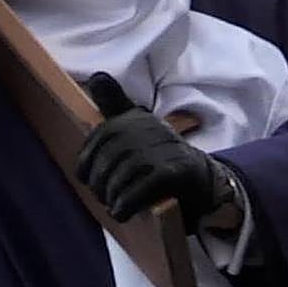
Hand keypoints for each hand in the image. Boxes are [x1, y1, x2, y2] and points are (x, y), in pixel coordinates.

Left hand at [75, 72, 235, 232]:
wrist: (202, 179)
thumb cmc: (160, 155)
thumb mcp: (137, 126)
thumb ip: (115, 105)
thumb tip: (97, 75)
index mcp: (136, 117)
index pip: (100, 136)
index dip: (86, 160)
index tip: (84, 178)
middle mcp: (150, 127)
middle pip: (111, 155)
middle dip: (100, 180)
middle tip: (101, 197)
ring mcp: (165, 148)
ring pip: (126, 171)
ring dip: (113, 193)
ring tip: (111, 205)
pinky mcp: (178, 169)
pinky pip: (146, 185)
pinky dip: (129, 200)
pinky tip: (122, 211)